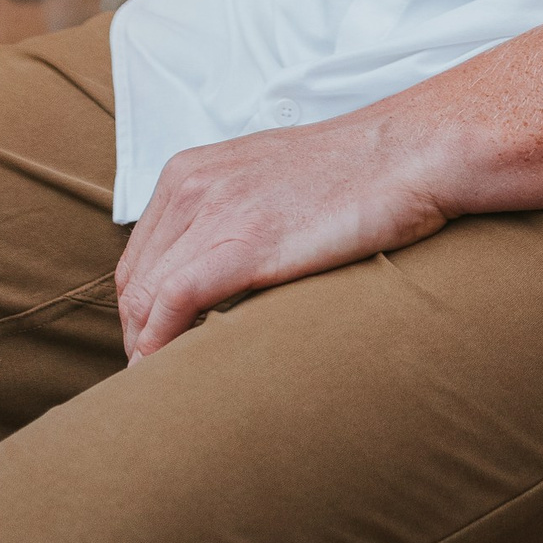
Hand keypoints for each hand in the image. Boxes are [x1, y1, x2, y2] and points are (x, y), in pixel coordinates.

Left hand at [116, 101, 455, 358]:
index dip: (140, 315)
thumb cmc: (350, 174)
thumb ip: (225, 213)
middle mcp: (194, 185)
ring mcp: (218, 211)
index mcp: (191, 169)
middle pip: (135, 284)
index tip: (157, 352)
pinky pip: (174, 303)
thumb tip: (204, 275)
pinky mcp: (245, 242)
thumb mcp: (266, 179)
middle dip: (139, 339)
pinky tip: (168, 377)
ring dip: (148, 352)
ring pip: (147, 298)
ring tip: (168, 390)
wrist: (407, 151)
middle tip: (161, 382)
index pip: (138, 260)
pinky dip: (160, 347)